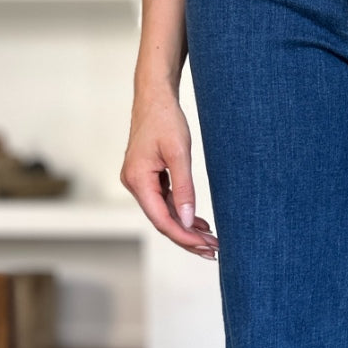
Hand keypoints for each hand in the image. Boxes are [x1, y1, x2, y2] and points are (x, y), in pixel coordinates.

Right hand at [120, 89, 218, 259]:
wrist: (155, 97)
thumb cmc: (165, 120)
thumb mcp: (179, 154)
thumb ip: (184, 189)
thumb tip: (186, 220)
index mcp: (137, 180)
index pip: (160, 219)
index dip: (183, 236)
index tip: (204, 246)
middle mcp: (134, 184)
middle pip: (162, 220)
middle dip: (187, 237)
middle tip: (213, 251)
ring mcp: (140, 181)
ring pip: (164, 213)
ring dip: (186, 227)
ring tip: (211, 240)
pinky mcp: (148, 177)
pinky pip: (165, 201)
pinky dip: (181, 212)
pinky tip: (198, 223)